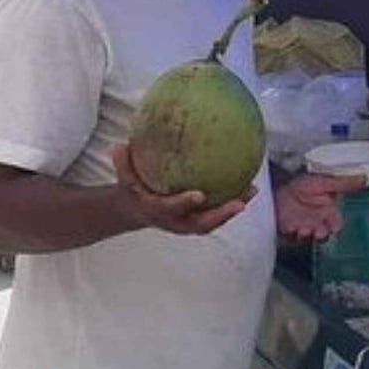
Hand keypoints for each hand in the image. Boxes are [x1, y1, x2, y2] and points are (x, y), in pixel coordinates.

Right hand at [110, 143, 255, 235]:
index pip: (171, 208)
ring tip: (251, 190)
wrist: (137, 211)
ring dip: (233, 208)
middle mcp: (176, 222)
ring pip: (215, 220)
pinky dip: (233, 201)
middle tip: (240, 203)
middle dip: (221, 215)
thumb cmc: (134, 189)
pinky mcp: (198, 220)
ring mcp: (189, 224)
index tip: (199, 195)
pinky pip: (218, 212)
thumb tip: (117, 145)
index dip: (184, 203)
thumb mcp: (124, 177)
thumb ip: (122, 162)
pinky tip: (248, 184)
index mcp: (158, 211)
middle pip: (202, 223)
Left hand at [277, 172, 365, 241]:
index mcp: (329, 212)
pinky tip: (292, 227)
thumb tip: (363, 178)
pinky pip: (292, 237)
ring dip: (307, 234)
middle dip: (321, 234)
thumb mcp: (325, 181)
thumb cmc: (305, 183)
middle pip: (324, 234)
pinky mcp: (290, 230)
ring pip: (309, 237)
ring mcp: (304, 227)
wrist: (282, 184)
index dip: (335, 225)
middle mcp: (318, 222)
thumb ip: (343, 183)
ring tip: (304, 229)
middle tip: (319, 231)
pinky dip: (292, 234)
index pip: (336, 223)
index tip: (334, 226)